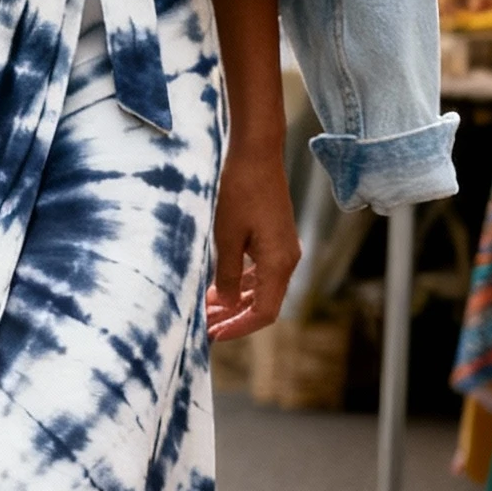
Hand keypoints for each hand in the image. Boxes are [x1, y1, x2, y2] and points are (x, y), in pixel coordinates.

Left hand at [206, 147, 300, 343]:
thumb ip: (228, 275)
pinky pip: (261, 271)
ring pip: (261, 288)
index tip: (214, 335)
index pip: (264, 313)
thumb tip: (228, 306)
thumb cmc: (240, 192)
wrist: (257, 155)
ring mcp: (283, 249)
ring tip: (207, 309)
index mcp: (279, 263)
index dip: (239, 328)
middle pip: (264, 304)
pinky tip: (218, 286)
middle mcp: (287, 260)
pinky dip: (241, 282)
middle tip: (204, 326)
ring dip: (236, 301)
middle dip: (234, 318)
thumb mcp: (227, 238)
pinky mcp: (275, 238)